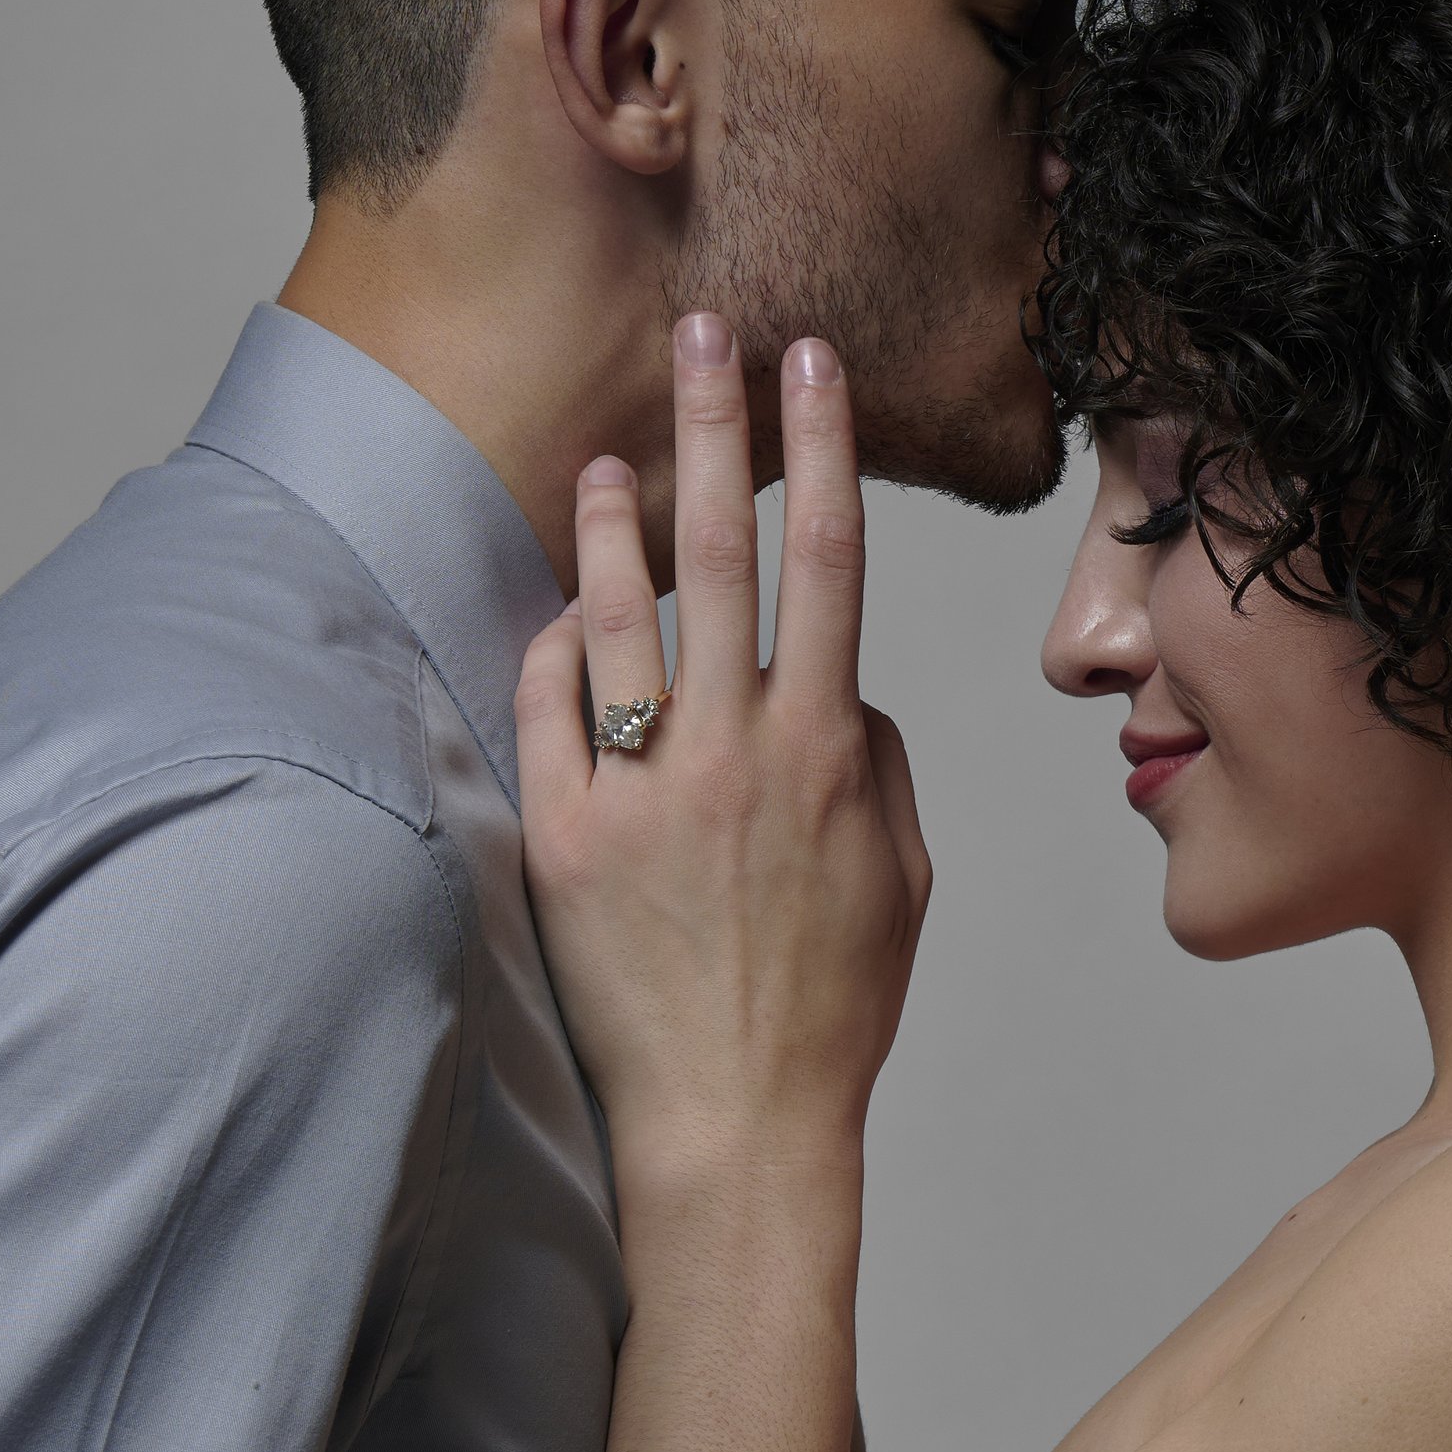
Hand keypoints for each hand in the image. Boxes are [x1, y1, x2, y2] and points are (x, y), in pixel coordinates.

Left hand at [516, 318, 931, 1189]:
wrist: (737, 1123)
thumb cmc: (831, 1009)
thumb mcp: (903, 878)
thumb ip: (880, 763)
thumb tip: (843, 687)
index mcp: (829, 751)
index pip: (830, 561)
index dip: (821, 448)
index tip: (811, 363)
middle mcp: (736, 750)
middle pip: (727, 550)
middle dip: (718, 425)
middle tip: (703, 329)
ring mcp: (645, 789)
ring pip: (623, 615)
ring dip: (616, 520)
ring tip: (608, 453)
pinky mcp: (567, 838)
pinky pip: (549, 710)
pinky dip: (553, 649)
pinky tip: (557, 608)